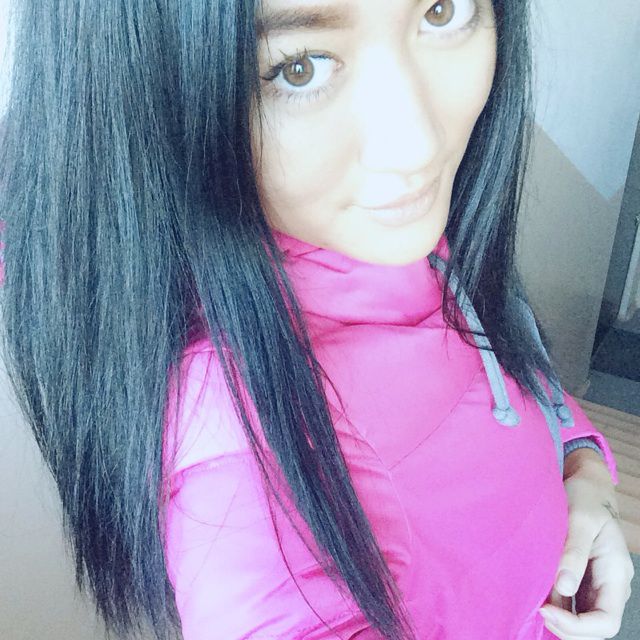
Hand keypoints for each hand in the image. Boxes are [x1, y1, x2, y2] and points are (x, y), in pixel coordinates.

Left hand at [539, 451, 633, 638]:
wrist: (586, 484)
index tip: (545, 610)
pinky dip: (554, 606)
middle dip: (566, 628)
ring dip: (558, 619)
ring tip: (531, 604)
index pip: (606, 621)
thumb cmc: (585, 496)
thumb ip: (573, 553)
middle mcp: (609, 584)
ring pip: (581, 618)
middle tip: (534, 610)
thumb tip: (563, 587)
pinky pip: (570, 602)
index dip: (578, 626)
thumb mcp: (579, 520)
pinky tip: (535, 597)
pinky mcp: (580, 577)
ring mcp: (594, 583)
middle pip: (594, 627)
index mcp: (616, 573)